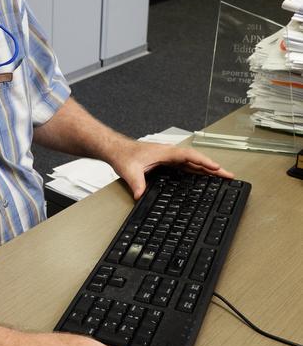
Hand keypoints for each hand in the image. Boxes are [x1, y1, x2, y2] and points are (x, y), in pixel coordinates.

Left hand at [110, 139, 231, 199]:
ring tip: (222, 178)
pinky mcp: (165, 163)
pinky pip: (185, 167)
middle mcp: (169, 154)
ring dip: (207, 170)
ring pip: (192, 163)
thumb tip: (140, 195)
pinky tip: (202, 178)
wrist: (116, 150)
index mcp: (165, 152)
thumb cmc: (123, 154)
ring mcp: (168, 158)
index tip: (216, 168)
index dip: (204, 162)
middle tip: (228, 176)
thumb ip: (136, 183)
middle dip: (213, 168)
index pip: (189, 156)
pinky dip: (196, 171)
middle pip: (196, 160)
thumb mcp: (129, 170)